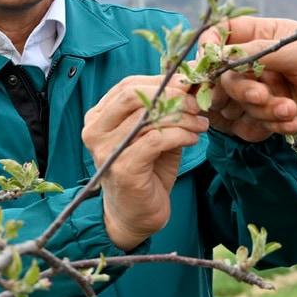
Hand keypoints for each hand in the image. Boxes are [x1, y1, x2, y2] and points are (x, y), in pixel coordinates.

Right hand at [81, 75, 209, 249]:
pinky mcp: (122, 168)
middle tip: (197, 104)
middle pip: (133, 95)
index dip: (162, 81)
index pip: (128, 85)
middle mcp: (95, 130)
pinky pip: (156, 140)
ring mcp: (106, 150)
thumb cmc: (146, 171)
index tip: (189, 86)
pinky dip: (180, 135)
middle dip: (171, 95)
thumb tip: (189, 81)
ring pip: (148, 117)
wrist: (136, 215)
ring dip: (183, 117)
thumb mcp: (152, 133)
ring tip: (201, 124)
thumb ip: (162, 109)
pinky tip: (193, 139)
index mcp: (98, 117)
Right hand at [201, 17, 296, 145]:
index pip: (224, 35)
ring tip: (290, 111)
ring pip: (240, 103)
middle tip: (262, 95)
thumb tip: (221, 56)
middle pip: (226, 75)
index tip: (209, 62)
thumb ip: (258, 51)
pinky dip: (272, 125)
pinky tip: (294, 121)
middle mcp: (261, 63)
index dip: (211, 47)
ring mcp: (267, 90)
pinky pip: (255, 124)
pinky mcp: (274, 115)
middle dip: (241, 89)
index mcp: (266, 36)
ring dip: (263, 109)